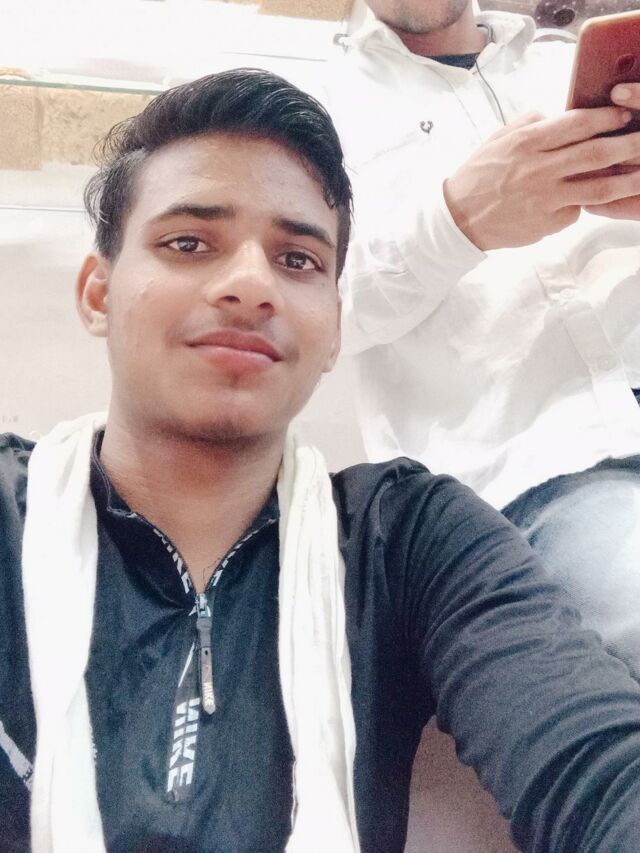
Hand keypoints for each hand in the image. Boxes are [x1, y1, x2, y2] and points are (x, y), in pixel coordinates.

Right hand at [443, 106, 639, 249]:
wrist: (460, 218)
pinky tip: (589, 200)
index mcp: (527, 142)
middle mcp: (539, 169)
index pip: (577, 123)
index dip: (607, 117)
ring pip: (597, 187)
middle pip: (596, 153)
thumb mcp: (499, 139)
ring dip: (626, 179)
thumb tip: (558, 115)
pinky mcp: (547, 223)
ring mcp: (545, 198)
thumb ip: (531, 124)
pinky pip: (575, 210)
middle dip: (627, 144)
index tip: (624, 114)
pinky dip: (583, 204)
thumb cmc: (479, 176)